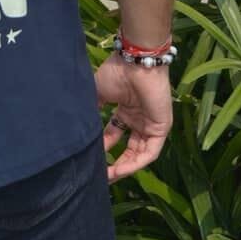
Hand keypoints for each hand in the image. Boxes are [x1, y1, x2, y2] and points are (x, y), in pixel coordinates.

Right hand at [94, 52, 172, 183]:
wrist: (135, 62)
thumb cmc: (117, 73)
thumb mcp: (98, 91)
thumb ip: (91, 107)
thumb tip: (79, 123)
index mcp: (125, 110)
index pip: (115, 135)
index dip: (104, 147)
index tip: (91, 157)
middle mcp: (138, 119)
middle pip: (129, 148)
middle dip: (116, 163)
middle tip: (101, 174)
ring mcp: (151, 124)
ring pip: (139, 154)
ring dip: (124, 167)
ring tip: (108, 176)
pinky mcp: (161, 129)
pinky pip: (150, 152)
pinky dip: (135, 163)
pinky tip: (120, 169)